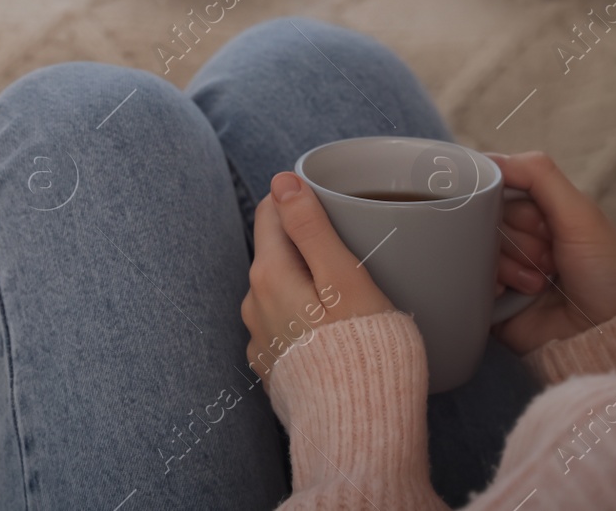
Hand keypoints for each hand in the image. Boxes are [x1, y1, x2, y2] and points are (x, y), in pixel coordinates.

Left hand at [241, 172, 394, 385]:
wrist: (359, 433)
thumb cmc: (362, 349)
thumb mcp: (343, 276)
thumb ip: (311, 226)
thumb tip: (282, 180)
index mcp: (269, 274)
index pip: (271, 212)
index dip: (300, 198)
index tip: (332, 199)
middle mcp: (253, 306)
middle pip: (276, 253)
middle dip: (306, 242)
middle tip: (352, 246)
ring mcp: (261, 342)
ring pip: (281, 292)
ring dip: (307, 285)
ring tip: (349, 295)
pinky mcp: (274, 372)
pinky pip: (287, 329)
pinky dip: (307, 321)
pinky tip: (336, 333)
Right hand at [490, 152, 615, 352]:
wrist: (610, 334)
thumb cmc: (608, 271)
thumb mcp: (580, 213)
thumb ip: (538, 174)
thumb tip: (488, 158)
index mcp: (543, 212)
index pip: (501, 189)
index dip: (516, 205)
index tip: (541, 222)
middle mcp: (523, 238)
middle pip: (488, 219)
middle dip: (520, 239)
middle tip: (550, 257)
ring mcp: (507, 269)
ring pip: (478, 249)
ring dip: (510, 265)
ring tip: (541, 283)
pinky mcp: (495, 301)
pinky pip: (470, 280)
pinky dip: (490, 285)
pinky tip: (516, 295)